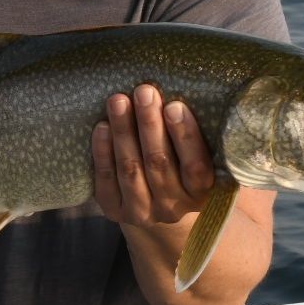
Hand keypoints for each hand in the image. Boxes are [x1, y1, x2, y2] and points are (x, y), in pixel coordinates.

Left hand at [92, 84, 214, 227]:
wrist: (160, 213)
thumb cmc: (183, 171)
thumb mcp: (201, 161)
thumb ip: (201, 139)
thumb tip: (195, 91)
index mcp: (201, 193)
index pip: (196, 166)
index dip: (185, 136)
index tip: (174, 106)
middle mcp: (173, 206)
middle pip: (158, 163)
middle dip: (149, 124)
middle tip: (144, 91)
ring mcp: (143, 211)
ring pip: (130, 169)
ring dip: (123, 132)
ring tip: (118, 100)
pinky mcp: (115, 210)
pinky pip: (106, 181)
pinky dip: (103, 153)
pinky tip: (101, 126)